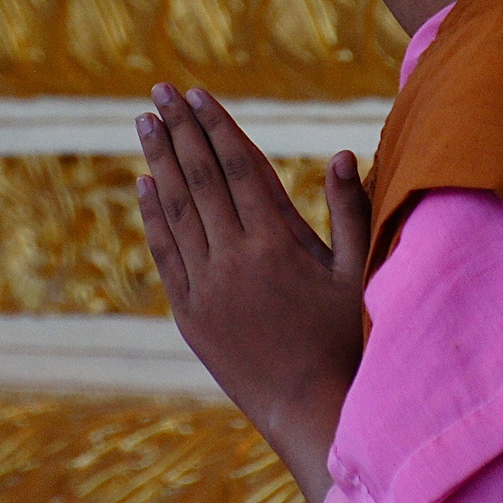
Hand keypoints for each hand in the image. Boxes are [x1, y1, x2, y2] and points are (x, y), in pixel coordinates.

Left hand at [135, 83, 370, 502]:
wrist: (308, 411)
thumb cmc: (344, 340)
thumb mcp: (356, 274)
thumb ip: (351, 211)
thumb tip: (343, 153)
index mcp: (276, 242)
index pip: (237, 167)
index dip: (215, 126)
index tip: (196, 94)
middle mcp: (233, 259)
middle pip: (199, 178)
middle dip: (178, 130)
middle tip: (159, 91)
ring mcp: (205, 287)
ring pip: (176, 209)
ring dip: (159, 162)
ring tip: (145, 123)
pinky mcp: (189, 313)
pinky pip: (165, 252)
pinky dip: (154, 215)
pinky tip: (145, 185)